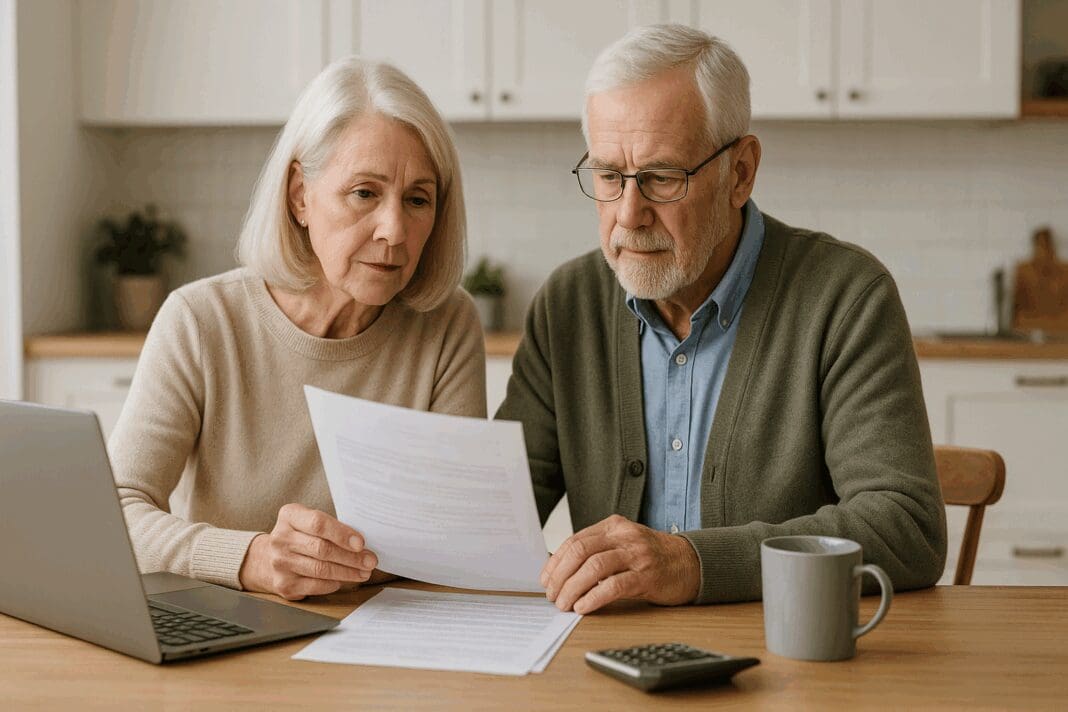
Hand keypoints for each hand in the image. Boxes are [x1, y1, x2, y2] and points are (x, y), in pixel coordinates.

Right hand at [239, 503, 378, 599]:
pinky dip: (333, 584)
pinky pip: (315, 585)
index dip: (342, 534)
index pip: (318, 523)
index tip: (361, 543)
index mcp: (289, 515)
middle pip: (322, 549)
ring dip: (347, 572)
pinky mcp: (283, 584)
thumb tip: (362, 543)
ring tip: (364, 572)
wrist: (267, 558)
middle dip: (351, 557)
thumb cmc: (300, 536)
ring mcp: (280, 563)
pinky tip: (344, 580)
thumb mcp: (308, 521)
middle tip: (370, 561)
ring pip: (321, 570)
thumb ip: (331, 526)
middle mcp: (280, 538)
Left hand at [540, 514, 699, 613]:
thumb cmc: (652, 557)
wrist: (690, 563)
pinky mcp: (647, 576)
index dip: (555, 562)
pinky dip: (594, 597)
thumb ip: (597, 551)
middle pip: (580, 551)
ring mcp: (636, 555)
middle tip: (553, 595)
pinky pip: (614, 586)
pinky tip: (584, 607)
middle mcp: (624, 536)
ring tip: (564, 604)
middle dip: (561, 576)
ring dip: (573, 588)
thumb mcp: (623, 544)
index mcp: (613, 526)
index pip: (575, 540)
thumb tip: (561, 572)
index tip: (546, 580)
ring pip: (594, 567)